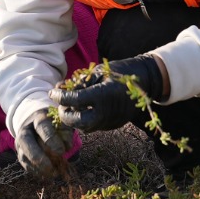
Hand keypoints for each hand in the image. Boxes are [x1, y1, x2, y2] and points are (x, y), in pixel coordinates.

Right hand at [14, 108, 69, 178]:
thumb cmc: (52, 124)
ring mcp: (20, 143)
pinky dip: (37, 172)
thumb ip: (65, 131)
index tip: (62, 151)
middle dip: (39, 157)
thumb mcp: (60, 122)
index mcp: (37, 118)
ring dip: (39, 168)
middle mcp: (25, 130)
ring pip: (25, 156)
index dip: (51, 139)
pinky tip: (48, 175)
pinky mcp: (20, 153)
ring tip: (53, 174)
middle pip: (27, 143)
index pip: (42, 127)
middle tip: (52, 167)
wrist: (34, 123)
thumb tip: (68, 146)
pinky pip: (26, 165)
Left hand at [50, 54, 167, 131]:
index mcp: (103, 95)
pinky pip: (95, 126)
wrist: (146, 80)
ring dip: (74, 118)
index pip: (74, 100)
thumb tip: (61, 90)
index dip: (60, 97)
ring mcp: (112, 121)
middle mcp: (107, 112)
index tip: (52, 92)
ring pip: (84, 127)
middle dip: (64, 114)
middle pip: (77, 122)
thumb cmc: (120, 71)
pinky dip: (85, 118)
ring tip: (71, 105)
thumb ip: (80, 84)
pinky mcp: (115, 125)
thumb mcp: (98, 72)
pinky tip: (84, 108)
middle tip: (61, 104)